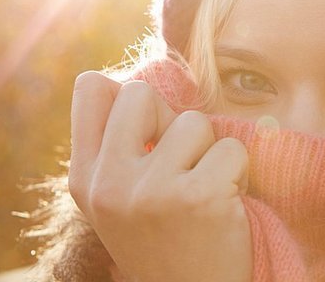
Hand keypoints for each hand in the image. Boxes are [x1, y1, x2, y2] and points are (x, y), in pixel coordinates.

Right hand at [68, 72, 251, 281]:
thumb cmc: (162, 240)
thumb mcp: (118, 200)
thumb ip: (118, 146)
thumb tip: (131, 84)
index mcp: (86, 179)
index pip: (90, 88)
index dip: (125, 96)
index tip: (147, 128)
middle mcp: (110, 183)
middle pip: (141, 93)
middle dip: (169, 119)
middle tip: (180, 160)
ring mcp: (152, 190)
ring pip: (194, 121)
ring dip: (208, 152)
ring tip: (202, 190)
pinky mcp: (199, 197)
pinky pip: (232, 148)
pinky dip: (238, 172)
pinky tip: (225, 203)